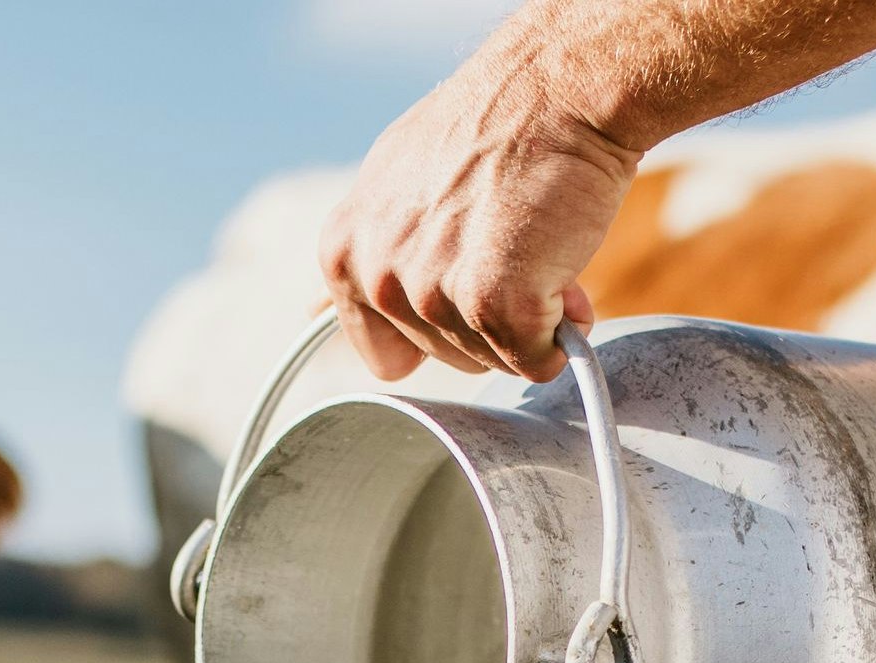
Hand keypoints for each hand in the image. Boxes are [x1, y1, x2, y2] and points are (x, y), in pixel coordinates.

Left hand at [320, 65, 635, 383]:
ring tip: (538, 246)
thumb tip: (314, 312)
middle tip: (513, 246)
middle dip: (489, 317)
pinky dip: (561, 332)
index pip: (383, 352)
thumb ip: (366, 252)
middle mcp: (377, 276)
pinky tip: (561, 276)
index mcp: (344, 252)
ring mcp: (431, 293)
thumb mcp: (394, 182)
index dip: (437, 329)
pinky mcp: (492, 302)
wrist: (555, 90)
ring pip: (493, 357)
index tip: (461, 287)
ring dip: (529, 319)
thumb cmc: (491, 129)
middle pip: (446, 357)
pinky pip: (536, 359)